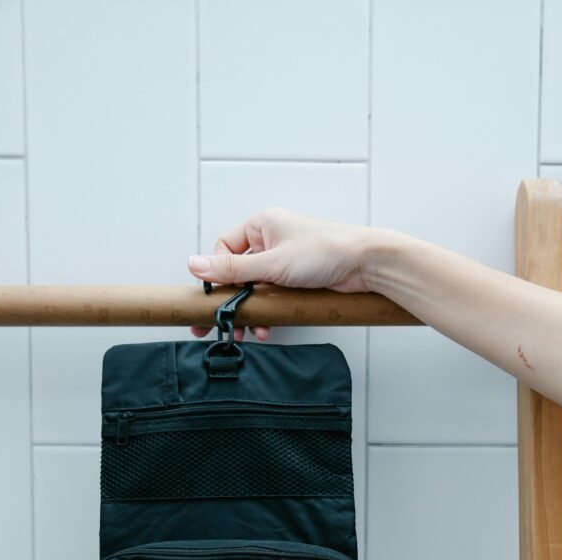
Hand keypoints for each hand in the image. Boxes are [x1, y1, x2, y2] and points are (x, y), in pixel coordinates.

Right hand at [187, 206, 374, 340]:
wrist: (366, 264)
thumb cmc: (327, 251)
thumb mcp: (272, 263)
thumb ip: (232, 269)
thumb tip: (194, 265)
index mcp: (262, 226)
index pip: (224, 249)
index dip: (218, 274)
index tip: (214, 297)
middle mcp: (271, 241)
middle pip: (237, 273)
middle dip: (229, 301)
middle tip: (214, 324)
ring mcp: (284, 262)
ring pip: (254, 290)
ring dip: (249, 311)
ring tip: (247, 331)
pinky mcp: (296, 281)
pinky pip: (272, 298)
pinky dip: (267, 313)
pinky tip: (266, 327)